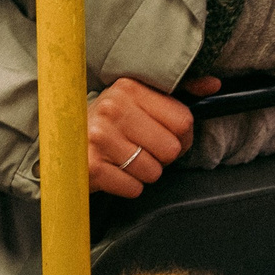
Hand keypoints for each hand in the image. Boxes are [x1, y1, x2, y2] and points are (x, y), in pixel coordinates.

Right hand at [88, 75, 219, 197]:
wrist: (60, 141)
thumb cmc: (108, 122)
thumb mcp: (137, 98)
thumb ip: (178, 92)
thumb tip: (213, 85)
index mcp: (128, 87)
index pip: (183, 120)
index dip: (182, 135)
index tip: (167, 135)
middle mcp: (112, 109)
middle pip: (171, 149)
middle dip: (163, 156)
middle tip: (143, 149)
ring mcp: (99, 139)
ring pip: (154, 172)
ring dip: (144, 172)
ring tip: (125, 158)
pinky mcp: (91, 168)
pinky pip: (134, 189)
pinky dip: (128, 186)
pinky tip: (114, 170)